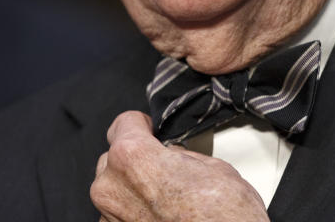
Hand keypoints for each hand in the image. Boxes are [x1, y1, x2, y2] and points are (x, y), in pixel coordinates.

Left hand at [90, 111, 269, 221]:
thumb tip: (175, 157)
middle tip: (168, 171)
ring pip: (116, 189)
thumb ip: (183, 155)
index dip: (142, 125)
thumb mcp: (215, 167)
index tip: (151, 132)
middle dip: (138, 161)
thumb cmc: (224, 220)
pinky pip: (120, 216)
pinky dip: (137, 214)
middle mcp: (112, 187)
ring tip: (170, 200)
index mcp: (132, 157)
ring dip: (136, 190)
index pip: (123, 123)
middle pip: (115, 158)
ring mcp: (110, 218)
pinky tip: (164, 217)